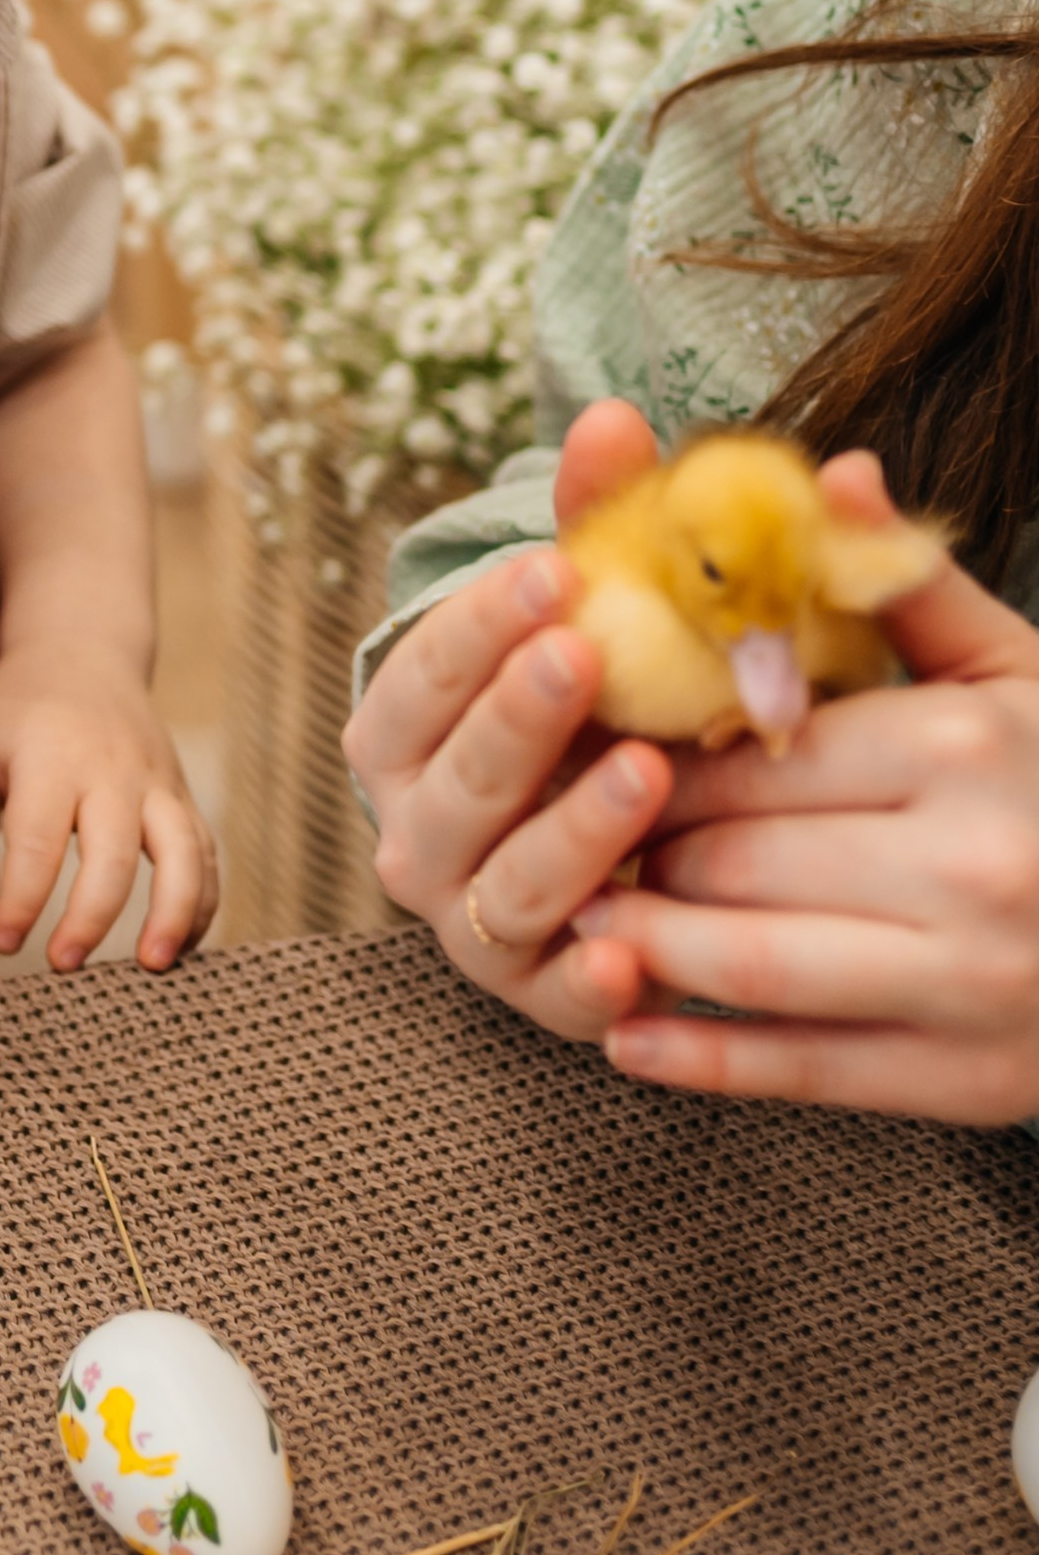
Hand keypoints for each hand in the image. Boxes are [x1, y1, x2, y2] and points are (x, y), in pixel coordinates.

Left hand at [0, 639, 216, 972]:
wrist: (82, 651)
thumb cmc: (14, 712)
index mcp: (51, 755)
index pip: (38, 841)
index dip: (22, 900)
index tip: (2, 942)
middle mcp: (113, 769)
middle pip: (114, 852)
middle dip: (91, 917)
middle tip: (61, 964)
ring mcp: (156, 782)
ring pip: (183, 852)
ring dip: (173, 913)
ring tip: (152, 967)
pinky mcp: (180, 796)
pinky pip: (206, 852)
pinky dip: (201, 902)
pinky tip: (178, 947)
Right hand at [342, 398, 673, 1040]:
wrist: (621, 838)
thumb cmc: (597, 709)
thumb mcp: (595, 617)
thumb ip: (597, 521)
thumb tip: (613, 413)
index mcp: (399, 733)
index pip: (420, 673)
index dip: (480, 623)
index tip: (557, 569)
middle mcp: (413, 829)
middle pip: (453, 779)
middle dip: (515, 717)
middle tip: (585, 654)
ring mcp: (469, 919)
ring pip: (502, 886)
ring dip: (571, 834)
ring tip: (647, 775)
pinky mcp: (535, 995)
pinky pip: (554, 999)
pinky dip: (587, 985)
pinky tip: (636, 959)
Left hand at [583, 450, 1038, 1122]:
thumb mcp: (1014, 670)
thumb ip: (909, 584)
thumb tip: (833, 471)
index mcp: (961, 748)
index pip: (756, 751)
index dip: (654, 755)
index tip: (588, 750)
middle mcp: (967, 866)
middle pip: (737, 855)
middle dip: (635, 846)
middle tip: (561, 832)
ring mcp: (970, 984)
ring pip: (751, 961)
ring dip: (643, 943)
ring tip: (577, 916)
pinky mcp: (969, 1083)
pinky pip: (806, 1070)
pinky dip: (702, 1058)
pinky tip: (626, 1037)